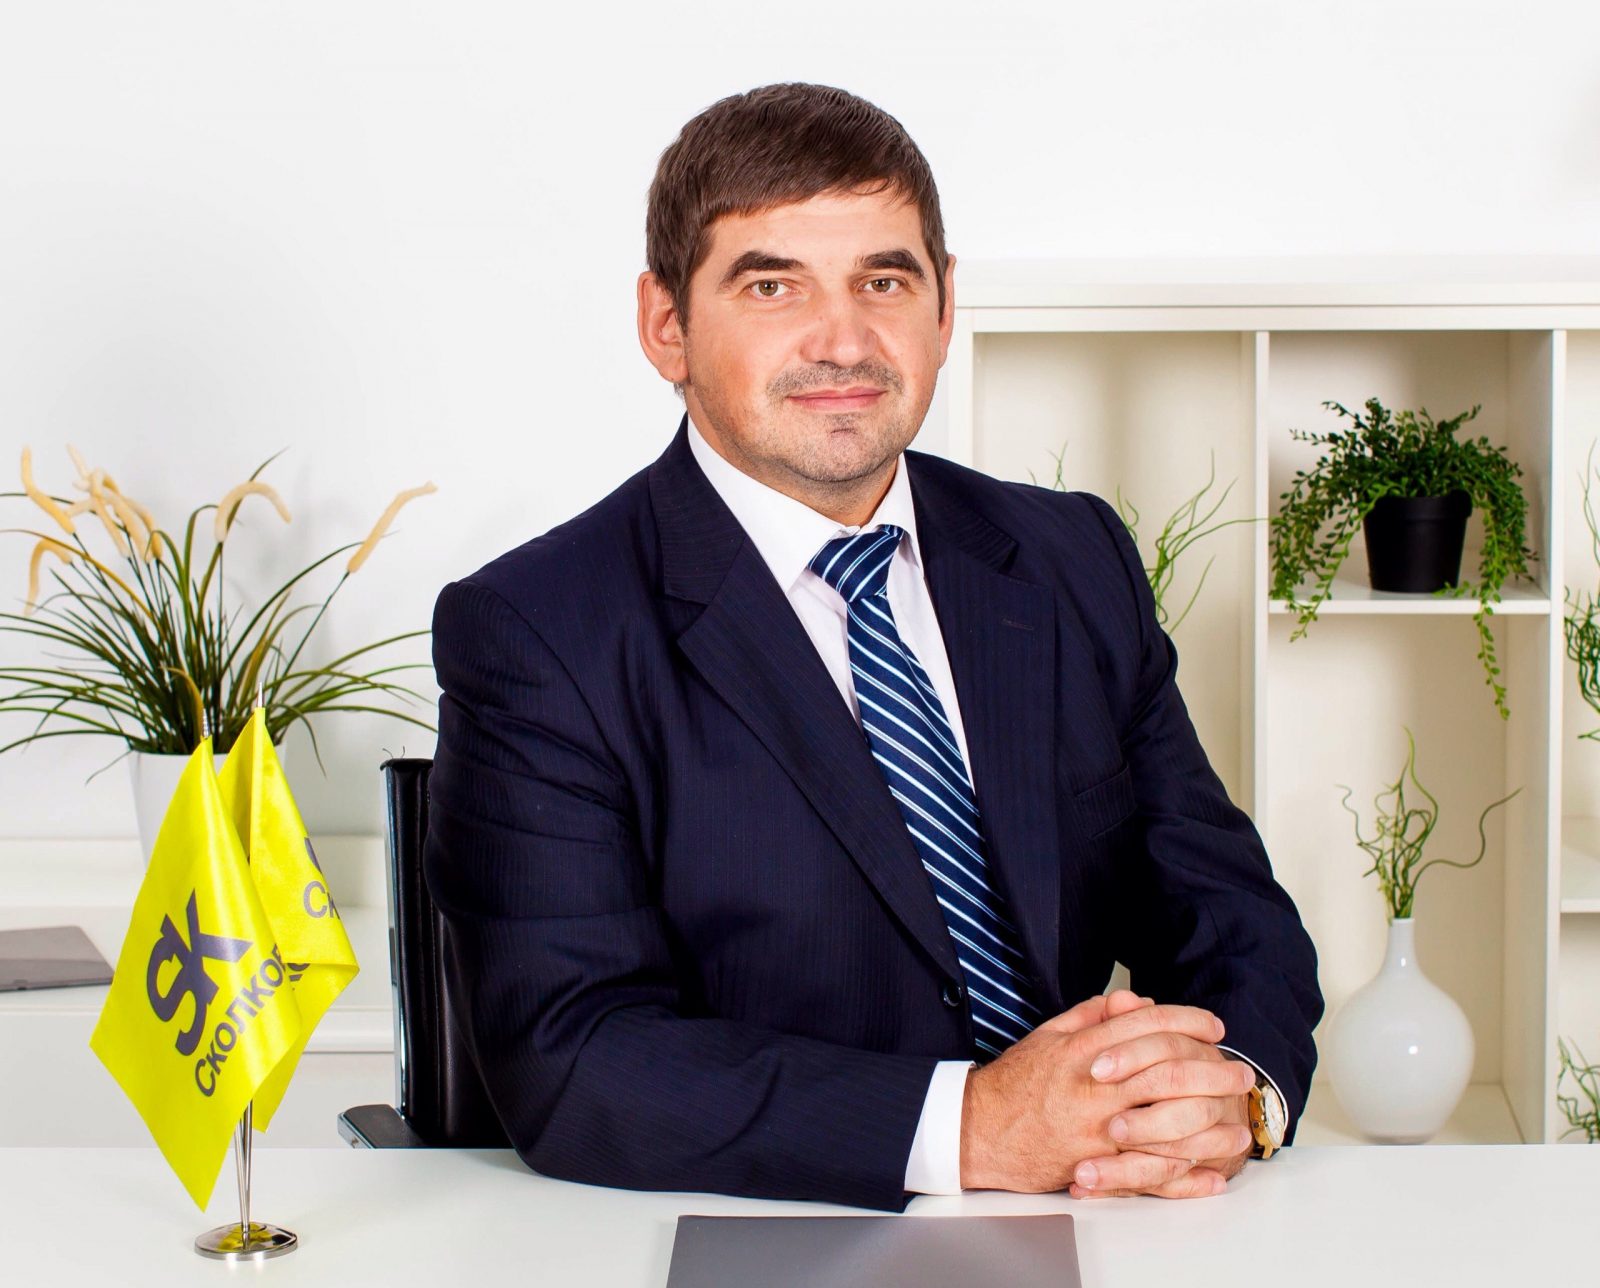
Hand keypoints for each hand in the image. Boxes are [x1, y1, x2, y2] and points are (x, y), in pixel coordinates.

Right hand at [959, 989, 1244, 1192]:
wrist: (979, 1130)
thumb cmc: (1015, 1083)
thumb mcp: (1050, 1036)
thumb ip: (1093, 1017)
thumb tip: (1132, 1001)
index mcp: (1084, 1050)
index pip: (1146, 1026)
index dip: (1186, 1021)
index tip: (1212, 1026)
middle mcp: (1094, 1087)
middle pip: (1167, 1073)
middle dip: (1211, 1071)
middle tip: (1239, 1073)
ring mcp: (1097, 1130)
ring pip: (1166, 1126)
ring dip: (1209, 1125)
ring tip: (1238, 1124)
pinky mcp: (1096, 1166)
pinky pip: (1149, 1171)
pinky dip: (1185, 1175)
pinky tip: (1210, 1171)